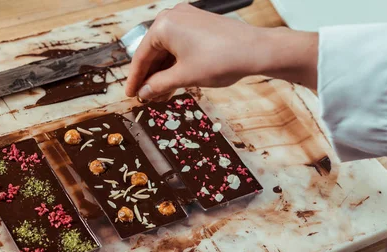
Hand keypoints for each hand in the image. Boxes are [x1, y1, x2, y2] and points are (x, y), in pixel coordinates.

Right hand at [125, 3, 317, 100]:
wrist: (256, 50)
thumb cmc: (221, 59)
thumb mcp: (184, 77)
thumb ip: (158, 85)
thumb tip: (144, 93)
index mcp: (163, 26)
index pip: (141, 57)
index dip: (135, 80)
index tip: (130, 95)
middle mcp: (172, 17)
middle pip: (153, 53)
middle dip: (150, 78)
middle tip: (146, 99)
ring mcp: (187, 18)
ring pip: (167, 50)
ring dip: (163, 73)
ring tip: (161, 96)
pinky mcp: (199, 24)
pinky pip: (179, 45)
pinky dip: (175, 64)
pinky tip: (174, 82)